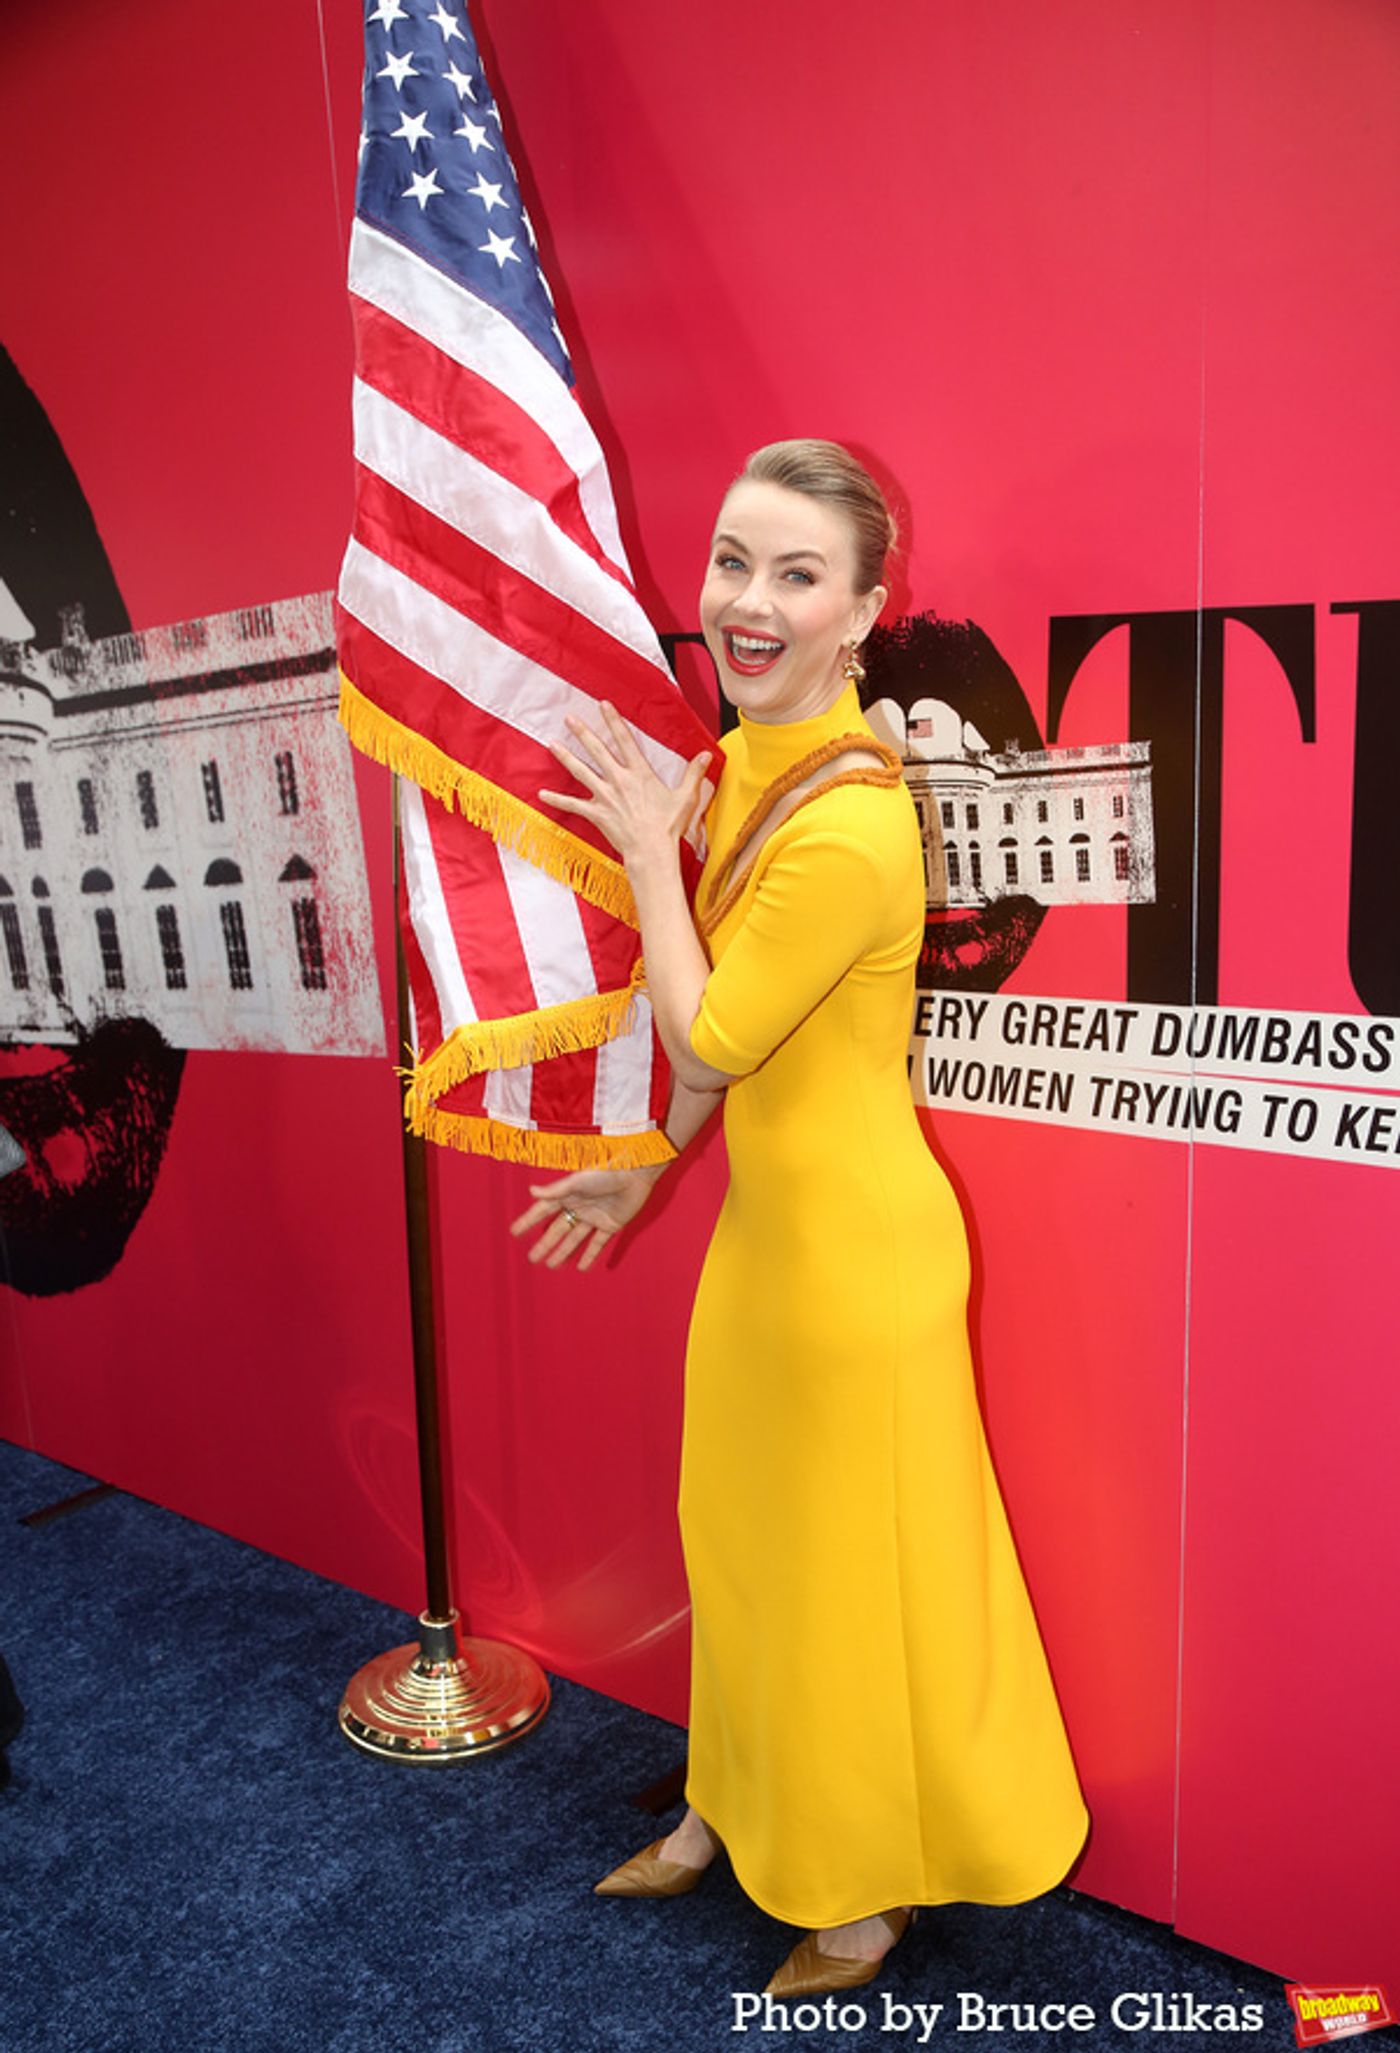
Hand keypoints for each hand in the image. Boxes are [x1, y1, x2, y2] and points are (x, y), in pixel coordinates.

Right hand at [508, 1165, 662, 1271]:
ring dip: (563, 1252)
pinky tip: (581, 1267)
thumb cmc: (606, 1173)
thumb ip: (556, 1190)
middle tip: (532, 1258)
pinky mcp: (612, 1224)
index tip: (514, 1233)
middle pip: (558, 1229)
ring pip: (575, 1238)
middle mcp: (580, 1207)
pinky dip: (590, 1255)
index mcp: (569, 1194)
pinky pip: (598, 1243)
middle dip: (545, 1243)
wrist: (636, 1174)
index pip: (544, 1211)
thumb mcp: (578, 1181)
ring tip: (551, 1266)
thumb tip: (531, 1191)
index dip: (529, 1221)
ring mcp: (595, 1217)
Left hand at [539, 701, 711, 865]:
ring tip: (552, 743)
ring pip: (581, 771)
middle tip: (569, 718)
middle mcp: (619, 780)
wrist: (652, 850)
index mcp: (639, 773)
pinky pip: (572, 805)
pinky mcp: (596, 813)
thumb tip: (706, 755)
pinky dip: (556, 800)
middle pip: (597, 750)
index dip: (613, 721)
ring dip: (565, 757)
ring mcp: (605, 796)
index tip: (603, 705)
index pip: (625, 740)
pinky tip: (541, 794)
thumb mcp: (686, 797)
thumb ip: (694, 773)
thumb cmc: (669, 826)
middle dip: (583, 732)